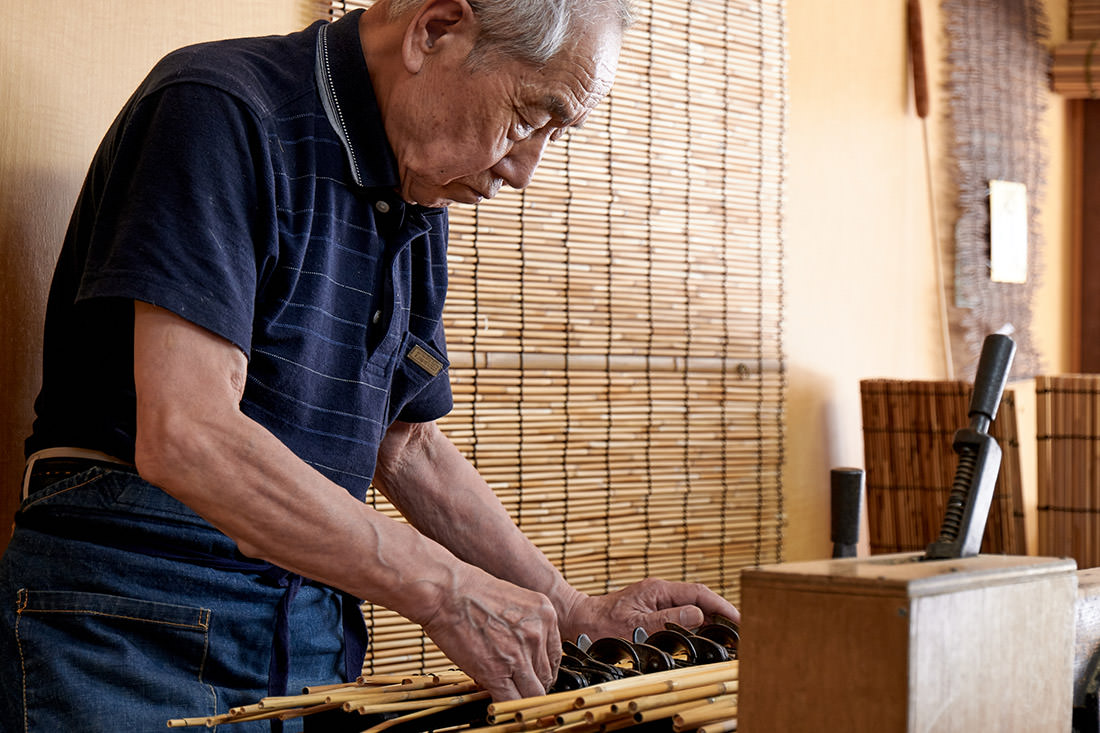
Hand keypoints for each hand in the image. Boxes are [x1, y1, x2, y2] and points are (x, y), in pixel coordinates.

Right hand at [420, 565, 560, 701]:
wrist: (445, 592)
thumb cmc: (471, 591)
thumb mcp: (515, 599)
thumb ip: (527, 625)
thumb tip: (527, 651)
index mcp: (545, 615)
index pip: (556, 656)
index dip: (543, 669)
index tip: (533, 673)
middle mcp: (538, 634)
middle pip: (548, 676)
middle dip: (534, 684)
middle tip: (518, 685)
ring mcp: (519, 654)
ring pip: (534, 694)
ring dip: (521, 696)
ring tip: (507, 692)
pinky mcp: (497, 672)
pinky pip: (511, 701)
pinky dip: (505, 705)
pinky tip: (496, 698)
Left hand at [556, 577, 740, 642]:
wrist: (577, 620)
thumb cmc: (600, 625)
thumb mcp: (635, 625)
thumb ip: (667, 620)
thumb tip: (698, 614)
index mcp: (658, 590)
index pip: (700, 593)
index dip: (723, 606)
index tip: (740, 620)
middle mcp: (659, 592)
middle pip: (699, 598)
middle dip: (722, 612)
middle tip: (742, 631)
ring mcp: (656, 600)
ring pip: (691, 607)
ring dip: (710, 619)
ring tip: (729, 635)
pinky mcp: (651, 610)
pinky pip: (680, 615)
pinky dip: (695, 624)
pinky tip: (704, 636)